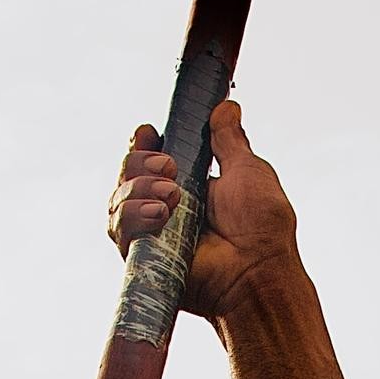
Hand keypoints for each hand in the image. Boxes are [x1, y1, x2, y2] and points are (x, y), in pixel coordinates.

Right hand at [108, 99, 299, 320]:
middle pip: (126, 174)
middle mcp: (165, 208)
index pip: (150, 157)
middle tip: (170, 168)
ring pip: (118, 199)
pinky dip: (133, 216)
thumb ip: (229, 140)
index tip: (150, 131)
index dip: (144, 143)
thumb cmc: (262, 229)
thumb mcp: (247, 171)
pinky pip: (118, 229)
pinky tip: (160, 215)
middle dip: (140, 162)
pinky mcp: (142, 258)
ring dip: (139, 189)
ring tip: (173, 196)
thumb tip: (225, 107)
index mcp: (189, 185)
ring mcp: (152, 234)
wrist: (257, 271)